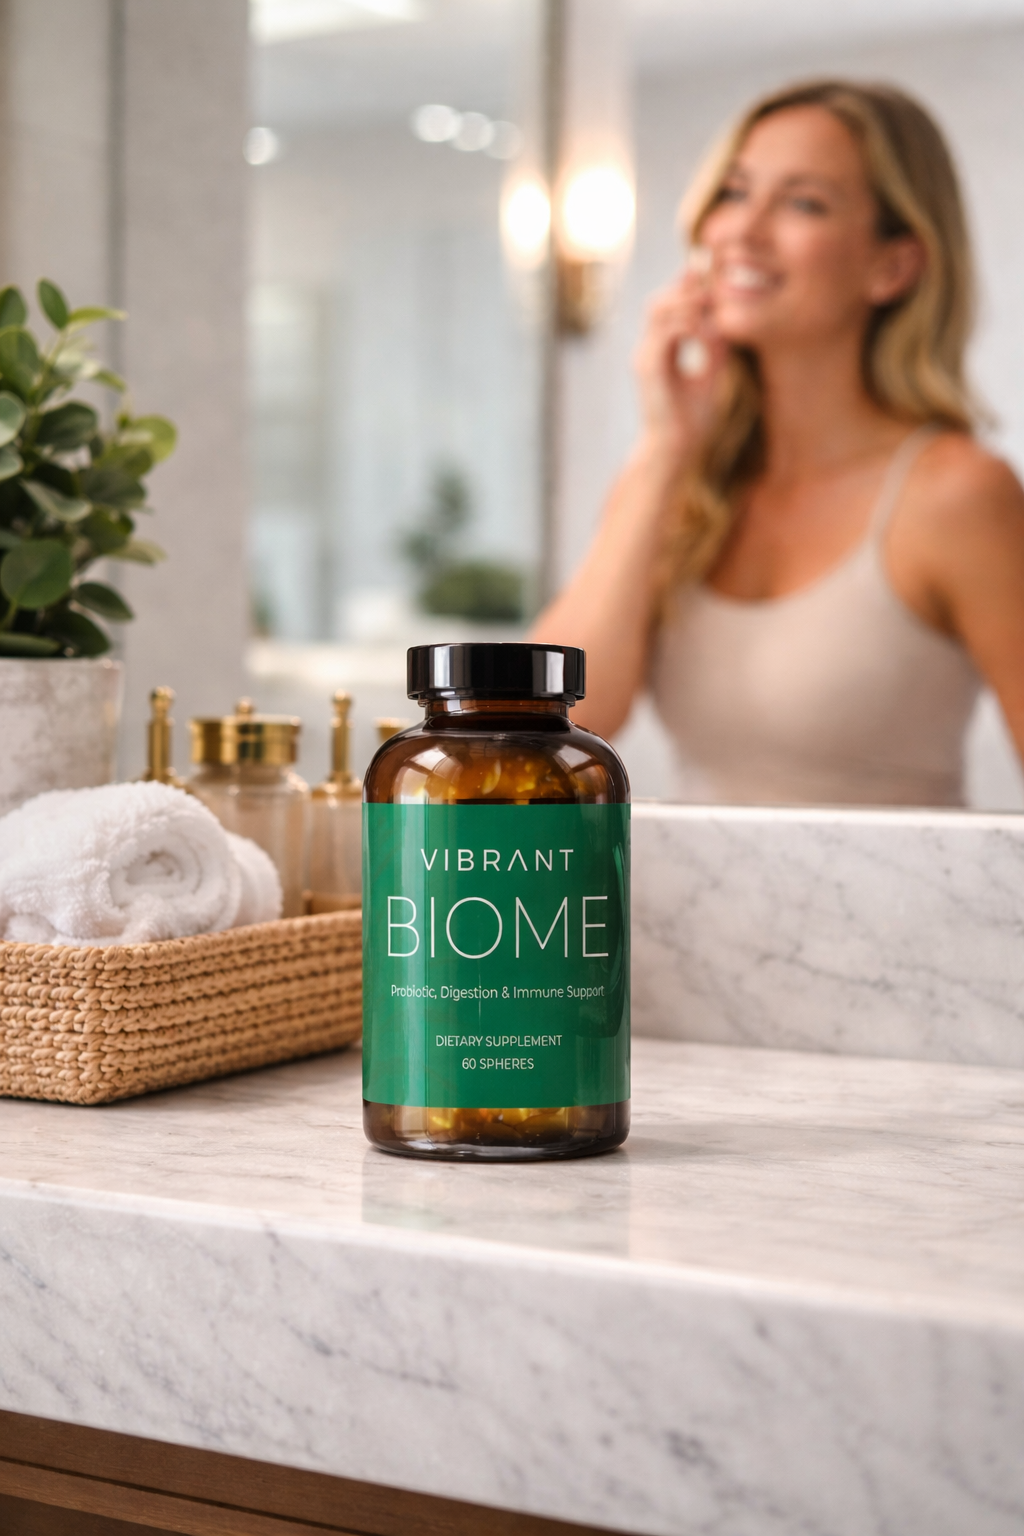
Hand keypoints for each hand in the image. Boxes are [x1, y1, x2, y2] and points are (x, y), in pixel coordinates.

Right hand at [633, 254, 726, 462]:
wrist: (676, 452)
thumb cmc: (692, 423)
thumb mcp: (709, 377)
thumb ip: (714, 350)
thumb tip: (726, 325)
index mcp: (659, 351)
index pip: (668, 307)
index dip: (689, 291)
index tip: (717, 283)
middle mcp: (647, 350)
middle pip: (659, 301)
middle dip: (686, 288)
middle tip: (716, 283)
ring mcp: (644, 357)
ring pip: (658, 310)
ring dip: (688, 301)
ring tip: (714, 301)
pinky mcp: (649, 368)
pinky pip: (666, 332)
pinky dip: (690, 325)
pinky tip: (710, 330)